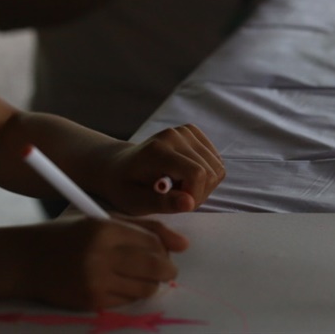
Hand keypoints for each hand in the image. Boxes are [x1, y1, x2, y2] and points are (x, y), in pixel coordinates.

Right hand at [20, 215, 184, 309]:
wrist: (25, 258)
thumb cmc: (66, 235)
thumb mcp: (99, 220)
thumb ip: (141, 227)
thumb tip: (183, 244)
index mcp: (103, 227)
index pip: (153, 242)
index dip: (165, 249)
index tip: (164, 252)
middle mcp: (100, 253)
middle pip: (156, 267)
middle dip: (166, 270)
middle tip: (164, 269)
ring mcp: (96, 279)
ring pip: (146, 288)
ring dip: (148, 283)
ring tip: (135, 275)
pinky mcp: (91, 300)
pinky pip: (127, 301)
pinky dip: (128, 294)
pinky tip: (114, 283)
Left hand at [101, 124, 224, 215]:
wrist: (117, 166)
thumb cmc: (125, 186)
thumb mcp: (137, 202)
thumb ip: (163, 203)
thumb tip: (189, 203)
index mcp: (157, 150)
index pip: (197, 173)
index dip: (195, 195)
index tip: (179, 204)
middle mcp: (173, 135)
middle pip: (210, 172)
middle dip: (199, 193)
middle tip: (177, 198)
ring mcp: (184, 131)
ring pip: (217, 167)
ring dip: (204, 185)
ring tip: (180, 188)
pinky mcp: (192, 132)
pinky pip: (216, 160)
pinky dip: (207, 174)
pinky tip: (186, 178)